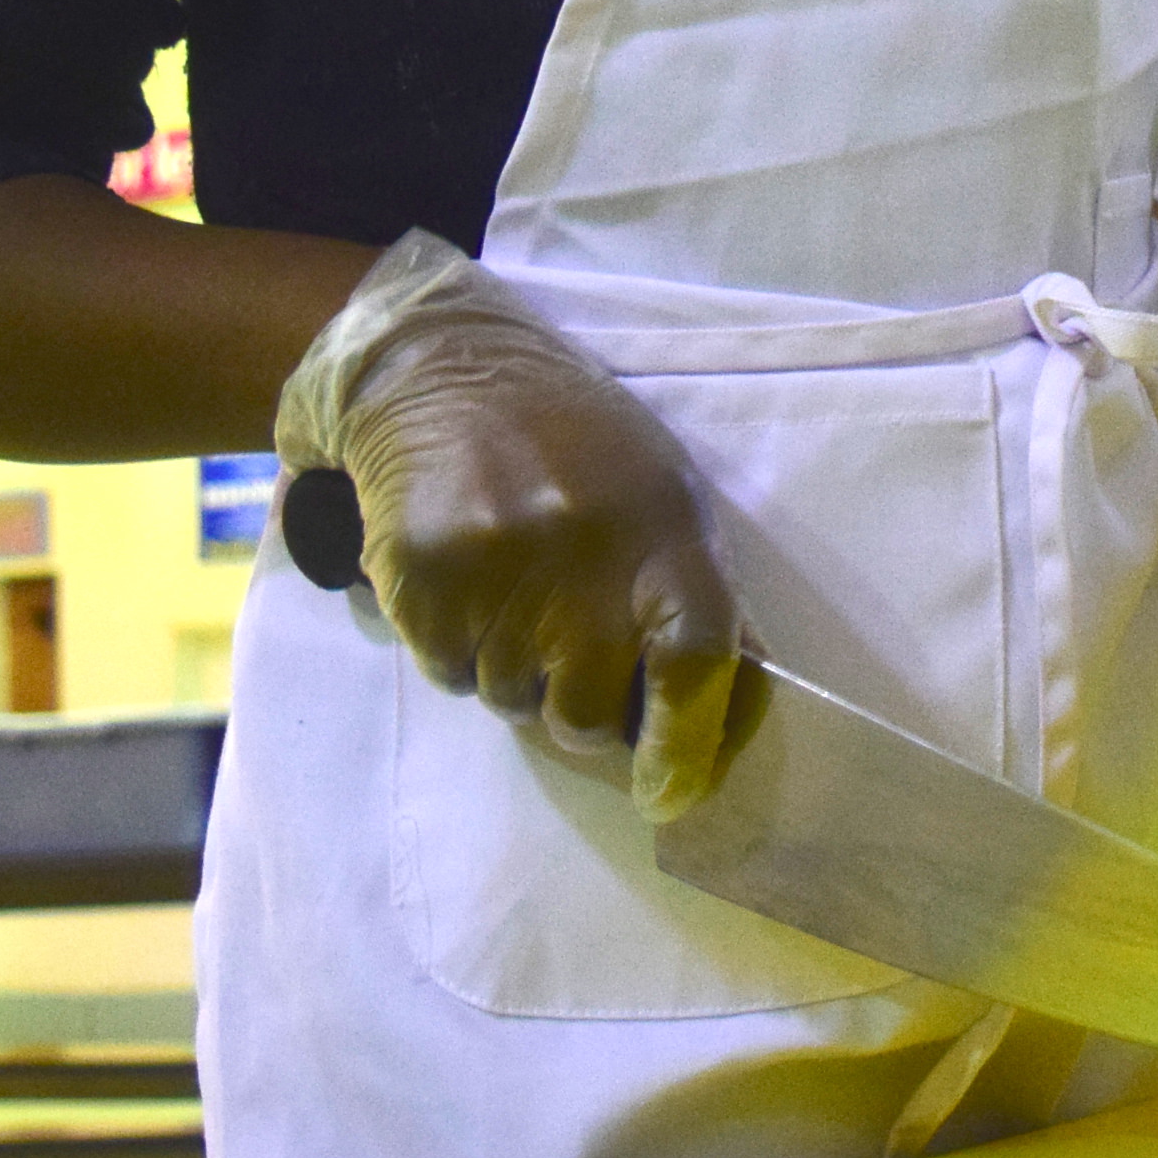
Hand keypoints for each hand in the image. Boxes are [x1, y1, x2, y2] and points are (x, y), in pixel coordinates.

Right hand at [274, 232, 741, 820]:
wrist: (438, 365)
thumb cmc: (570, 438)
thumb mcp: (658, 489)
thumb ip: (693, 591)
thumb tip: (734, 703)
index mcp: (664, 523)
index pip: (697, 655)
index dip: (691, 742)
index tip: (671, 792)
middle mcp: (584, 548)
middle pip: (592, 711)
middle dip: (583, 709)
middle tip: (570, 650)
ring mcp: (497, 567)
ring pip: (514, 702)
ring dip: (517, 674)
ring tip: (514, 590)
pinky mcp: (423, 581)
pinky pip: (451, 676)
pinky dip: (459, 652)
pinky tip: (466, 583)